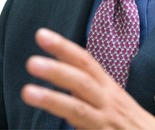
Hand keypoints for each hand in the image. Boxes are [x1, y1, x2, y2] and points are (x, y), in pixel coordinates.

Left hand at [21, 28, 154, 129]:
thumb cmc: (127, 118)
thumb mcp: (110, 96)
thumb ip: (86, 86)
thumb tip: (58, 76)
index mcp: (106, 86)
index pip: (85, 62)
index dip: (64, 47)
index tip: (41, 34)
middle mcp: (107, 101)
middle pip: (82, 82)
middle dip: (56, 71)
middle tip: (31, 62)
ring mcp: (105, 122)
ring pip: (79, 110)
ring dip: (53, 100)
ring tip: (27, 92)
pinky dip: (69, 129)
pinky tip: (51, 128)